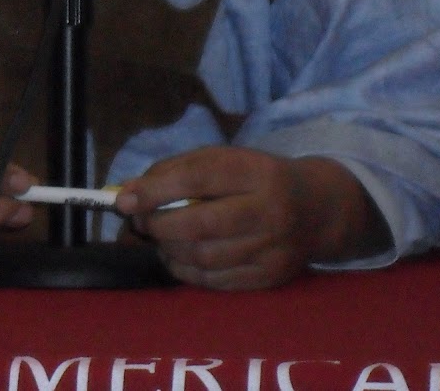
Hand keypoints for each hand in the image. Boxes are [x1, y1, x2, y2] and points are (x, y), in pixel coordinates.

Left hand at [113, 147, 389, 289]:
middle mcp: (269, 212)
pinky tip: (180, 258)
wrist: (316, 209)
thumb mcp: (223, 159)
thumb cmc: (256, 178)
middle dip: (158, 226)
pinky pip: (216, 281)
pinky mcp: (270, 277)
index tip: (123, 200)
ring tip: (160, 239)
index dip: (154, 192)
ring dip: (169, 251)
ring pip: (204, 258)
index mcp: (255, 172)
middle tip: (140, 223)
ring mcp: (272, 249)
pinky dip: (188, 271)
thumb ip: (175, 171)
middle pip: (200, 226)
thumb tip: (127, 195)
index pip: (197, 180)